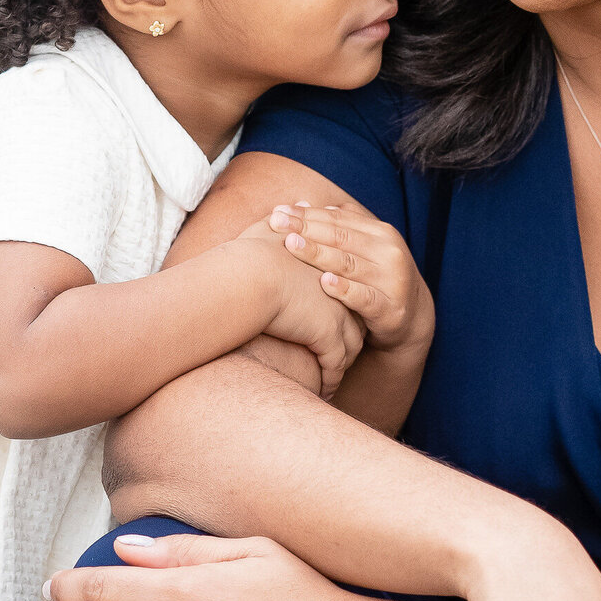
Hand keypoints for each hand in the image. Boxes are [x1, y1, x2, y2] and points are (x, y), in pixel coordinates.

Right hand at [230, 222, 363, 397]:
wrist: (246, 277)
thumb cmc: (247, 255)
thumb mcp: (268, 230)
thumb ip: (284, 220)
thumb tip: (288, 208)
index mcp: (328, 265)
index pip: (344, 288)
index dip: (340, 303)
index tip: (334, 316)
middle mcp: (338, 289)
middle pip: (354, 318)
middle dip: (350, 335)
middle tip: (342, 351)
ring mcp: (337, 314)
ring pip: (350, 346)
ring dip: (341, 363)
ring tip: (333, 376)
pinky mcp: (328, 338)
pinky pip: (334, 368)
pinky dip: (329, 381)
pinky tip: (323, 392)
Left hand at [267, 202, 433, 356]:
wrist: (411, 317)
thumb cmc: (378, 278)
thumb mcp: (367, 249)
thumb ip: (342, 226)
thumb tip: (305, 202)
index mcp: (381, 233)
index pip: (340, 219)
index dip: (309, 213)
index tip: (280, 210)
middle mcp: (388, 252)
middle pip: (341, 237)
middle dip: (305, 228)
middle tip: (277, 222)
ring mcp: (390, 280)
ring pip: (348, 264)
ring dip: (318, 253)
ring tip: (291, 244)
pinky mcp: (389, 309)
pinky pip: (363, 297)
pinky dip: (344, 289)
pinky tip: (324, 282)